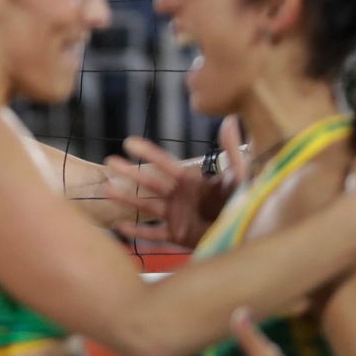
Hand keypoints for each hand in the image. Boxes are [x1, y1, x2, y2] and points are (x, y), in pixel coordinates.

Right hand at [104, 116, 245, 248]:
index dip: (147, 152)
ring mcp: (176, 216)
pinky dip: (136, 232)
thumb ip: (232, 150)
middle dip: (130, 172)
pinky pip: (152, 235)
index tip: (129, 142)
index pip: (165, 163)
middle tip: (110, 162)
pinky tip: (119, 227)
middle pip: (149, 182)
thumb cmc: (247, 203)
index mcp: (192, 181)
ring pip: (145, 206)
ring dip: (126, 199)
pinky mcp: (177, 235)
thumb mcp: (240, 175)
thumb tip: (229, 120)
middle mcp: (180, 197)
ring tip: (106, 190)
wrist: (249, 234)